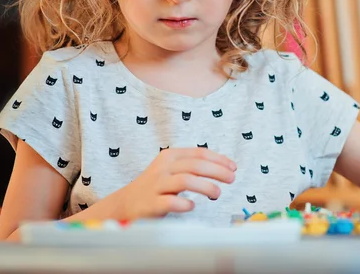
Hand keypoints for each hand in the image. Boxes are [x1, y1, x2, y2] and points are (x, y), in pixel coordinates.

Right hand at [115, 148, 236, 220]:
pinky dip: (184, 203)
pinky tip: (192, 206)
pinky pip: (170, 202)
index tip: (233, 167)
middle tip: (232, 179)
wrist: (126, 203)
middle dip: (217, 171)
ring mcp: (156, 185)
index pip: (199, 153)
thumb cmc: (156, 186)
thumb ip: (193, 165)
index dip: (219, 159)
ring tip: (217, 193)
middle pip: (196, 165)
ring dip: (206, 186)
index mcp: (170, 156)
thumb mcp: (172, 168)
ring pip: (185, 180)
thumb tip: (224, 167)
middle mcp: (163, 168)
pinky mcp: (151, 203)